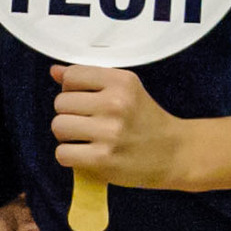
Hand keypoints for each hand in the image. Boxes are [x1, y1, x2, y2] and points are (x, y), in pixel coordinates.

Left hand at [51, 62, 189, 190]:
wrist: (174, 154)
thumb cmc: (147, 121)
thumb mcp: (126, 90)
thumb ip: (90, 79)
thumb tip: (55, 71)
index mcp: (122, 82)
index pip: (72, 76)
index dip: (72, 89)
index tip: (85, 100)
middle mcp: (116, 104)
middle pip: (61, 102)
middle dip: (69, 114)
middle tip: (88, 122)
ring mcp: (109, 132)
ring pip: (58, 126)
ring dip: (67, 135)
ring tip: (85, 138)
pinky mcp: (103, 159)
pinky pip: (62, 153)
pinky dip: (69, 155)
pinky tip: (85, 154)